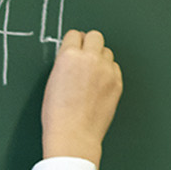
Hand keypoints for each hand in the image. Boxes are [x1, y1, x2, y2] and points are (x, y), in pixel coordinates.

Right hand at [41, 29, 121, 166]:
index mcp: (68, 57)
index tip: (74, 50)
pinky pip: (115, 68)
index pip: (74, 35)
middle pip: (95, 36)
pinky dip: (109, 73)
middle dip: (89, 44)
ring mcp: (106, 70)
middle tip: (85, 58)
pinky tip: (100, 85)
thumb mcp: (52, 81)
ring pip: (107, 52)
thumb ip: (65, 63)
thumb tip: (74, 56)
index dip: (73, 43)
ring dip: (100, 58)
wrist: (74, 134)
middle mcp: (89, 59)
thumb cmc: (58, 114)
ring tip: (92, 75)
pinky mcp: (117, 82)